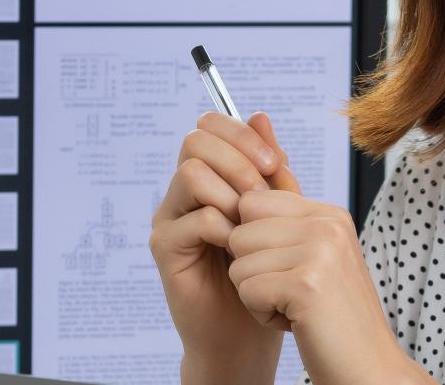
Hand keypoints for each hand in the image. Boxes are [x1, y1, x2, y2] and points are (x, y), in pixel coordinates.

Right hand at [149, 111, 302, 379]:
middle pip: (196, 141)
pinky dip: (225, 229)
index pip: (211, 127)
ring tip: (252, 224)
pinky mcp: (166, 249)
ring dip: (231, 193)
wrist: (250, 329)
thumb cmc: (265, 268)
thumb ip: (270, 167)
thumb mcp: (279, 210)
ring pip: (192, 173)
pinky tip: (240, 251)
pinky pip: (195, 218)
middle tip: (264, 191)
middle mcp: (184, 192)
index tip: (274, 163)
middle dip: (238, 159)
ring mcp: (171, 218)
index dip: (242, 135)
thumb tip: (261, 115)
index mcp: (210, 176)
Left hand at [227, 189, 410, 384]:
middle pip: (240, 233)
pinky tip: (296, 322)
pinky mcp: (307, 284)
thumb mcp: (316, 260)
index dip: (252, 242)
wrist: (366, 367)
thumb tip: (238, 200)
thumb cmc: (335, 318)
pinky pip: (247, 290)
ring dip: (257, 295)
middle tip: (291, 294)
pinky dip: (262, 315)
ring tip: (296, 308)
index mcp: (329, 214)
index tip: (283, 269)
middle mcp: (327, 225)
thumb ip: (286, 228)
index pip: (252, 202)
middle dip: (252, 271)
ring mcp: (320, 251)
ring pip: (239, 264)